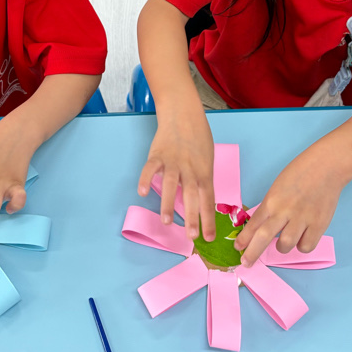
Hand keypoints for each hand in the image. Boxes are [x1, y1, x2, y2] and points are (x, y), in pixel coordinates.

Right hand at [138, 107, 215, 240]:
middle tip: (191, 236)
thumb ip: (203, 179)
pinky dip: (146, 180)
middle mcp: (190, 168)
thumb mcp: (207, 159)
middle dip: (192, 217)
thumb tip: (201, 201)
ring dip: (169, 204)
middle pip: (192, 195)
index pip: (208, 199)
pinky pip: (151, 169)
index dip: (208, 219)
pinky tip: (143, 193)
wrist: (183, 114)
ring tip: (167, 222)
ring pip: (171, 185)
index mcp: (204, 171)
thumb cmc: (198, 137)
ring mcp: (173, 161)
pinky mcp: (157, 154)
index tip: (208, 238)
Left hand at [234, 145, 346, 266]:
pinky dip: (302, 245)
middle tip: (246, 262)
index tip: (238, 247)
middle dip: (252, 252)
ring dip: (281, 247)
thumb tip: (261, 226)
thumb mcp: (278, 187)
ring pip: (286, 245)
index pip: (253, 223)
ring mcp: (302, 218)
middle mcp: (285, 210)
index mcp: (272, 200)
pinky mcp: (319, 224)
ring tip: (284, 241)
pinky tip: (302, 237)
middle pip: (264, 237)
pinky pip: (306, 246)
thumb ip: (270, 207)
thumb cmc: (300, 174)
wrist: (326, 166)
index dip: (244, 238)